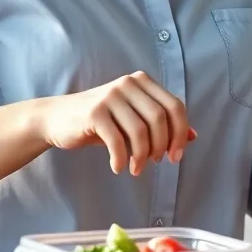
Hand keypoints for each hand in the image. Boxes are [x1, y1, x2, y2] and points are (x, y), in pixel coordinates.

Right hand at [40, 71, 195, 175]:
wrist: (57, 119)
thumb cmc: (100, 122)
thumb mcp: (133, 120)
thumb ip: (163, 126)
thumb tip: (194, 137)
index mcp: (142, 81)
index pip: (175, 106)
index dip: (181, 133)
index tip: (175, 156)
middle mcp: (128, 83)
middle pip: (160, 119)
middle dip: (162, 146)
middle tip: (155, 163)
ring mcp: (111, 96)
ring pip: (141, 131)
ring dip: (142, 157)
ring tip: (136, 169)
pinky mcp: (94, 112)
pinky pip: (118, 141)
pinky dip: (122, 159)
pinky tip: (118, 167)